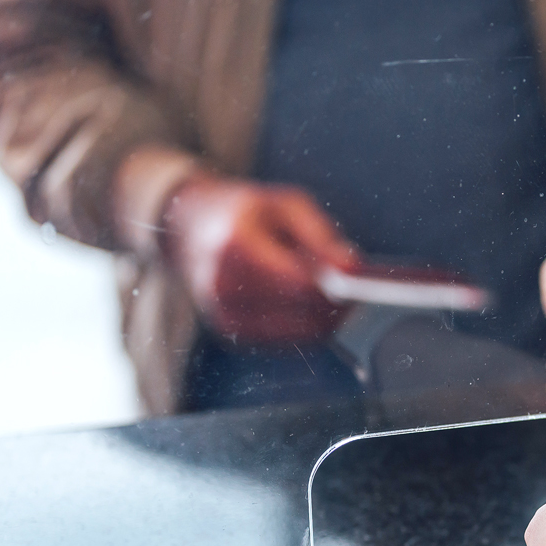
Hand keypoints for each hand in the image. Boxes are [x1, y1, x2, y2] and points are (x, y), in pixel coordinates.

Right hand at [161, 174, 359, 344]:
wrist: (186, 226)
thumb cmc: (243, 211)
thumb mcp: (286, 205)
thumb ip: (321, 236)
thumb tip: (353, 268)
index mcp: (234, 247)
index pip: (299, 284)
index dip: (336, 287)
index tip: (359, 280)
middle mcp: (222, 286)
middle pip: (301, 313)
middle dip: (336, 305)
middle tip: (357, 290)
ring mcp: (223, 313)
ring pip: (298, 334)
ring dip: (324, 319)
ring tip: (334, 293)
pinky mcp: (230, 332)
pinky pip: (285, 340)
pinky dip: (305, 326)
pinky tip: (310, 305)